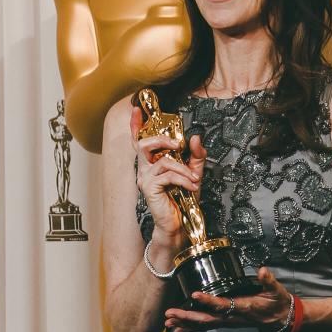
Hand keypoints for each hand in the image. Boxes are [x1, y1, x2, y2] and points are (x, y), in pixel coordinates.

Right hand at [129, 106, 206, 244]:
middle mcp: (144, 169)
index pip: (139, 141)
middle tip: (178, 144)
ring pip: (162, 161)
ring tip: (194, 178)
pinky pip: (167, 175)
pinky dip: (183, 178)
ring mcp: (145, 179)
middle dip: (162, 139)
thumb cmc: (183, 198)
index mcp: (152, 163)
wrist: (180, 222)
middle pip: (143, 144)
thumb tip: (195, 137)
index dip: (135, 125)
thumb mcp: (193, 172)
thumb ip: (195, 155)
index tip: (135, 108)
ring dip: (182, 168)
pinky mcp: (149, 188)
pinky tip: (191, 186)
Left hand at [163, 267, 292, 331]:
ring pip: (205, 325)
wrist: (281, 319)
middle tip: (170, 314)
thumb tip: (263, 270)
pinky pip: (207, 327)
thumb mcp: (277, 290)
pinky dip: (192, 328)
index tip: (194, 295)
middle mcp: (234, 317)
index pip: (224, 304)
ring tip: (168, 323)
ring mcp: (229, 321)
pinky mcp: (227, 322)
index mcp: (244, 307)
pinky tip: (179, 330)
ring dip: (186, 323)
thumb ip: (269, 281)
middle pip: (208, 319)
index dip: (209, 301)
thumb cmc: (277, 302)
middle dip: (188, 317)